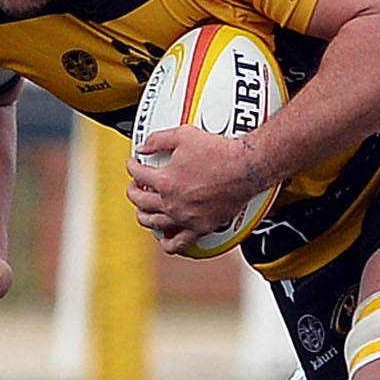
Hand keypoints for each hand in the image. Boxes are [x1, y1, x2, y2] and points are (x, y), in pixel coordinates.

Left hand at [129, 125, 263, 251]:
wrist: (247, 168)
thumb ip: (158, 140)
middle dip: (134, 190)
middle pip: (139, 201)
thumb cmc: (221, 153)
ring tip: (145, 209)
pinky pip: (179, 243)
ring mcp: (186, 218)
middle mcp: (172, 203)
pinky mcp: (202, 227)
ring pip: (152, 223)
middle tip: (136, 185)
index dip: (132, 166)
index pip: (137, 174)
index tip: (135, 163)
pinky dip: (168, 243)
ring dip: (143, 215)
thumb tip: (143, 147)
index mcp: (165, 181)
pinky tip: (166, 238)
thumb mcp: (184, 136)